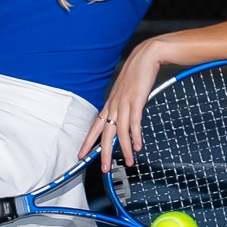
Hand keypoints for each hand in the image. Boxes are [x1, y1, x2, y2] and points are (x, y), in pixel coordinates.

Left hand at [79, 44, 166, 171]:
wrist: (145, 58)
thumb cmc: (135, 76)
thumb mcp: (124, 93)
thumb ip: (122, 107)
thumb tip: (123, 121)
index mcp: (109, 105)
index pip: (95, 127)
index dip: (88, 142)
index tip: (81, 155)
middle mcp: (114, 106)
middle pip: (105, 134)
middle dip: (103, 153)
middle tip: (104, 168)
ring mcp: (124, 104)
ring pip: (120, 132)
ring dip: (125, 149)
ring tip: (128, 162)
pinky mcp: (136, 102)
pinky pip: (134, 123)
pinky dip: (135, 136)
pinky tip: (138, 146)